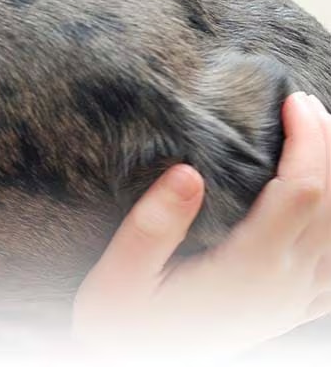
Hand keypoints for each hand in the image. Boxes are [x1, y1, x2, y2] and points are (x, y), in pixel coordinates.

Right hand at [73, 92, 330, 361]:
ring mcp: (293, 301)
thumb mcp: (119, 277)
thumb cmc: (121, 326)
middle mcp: (283, 285)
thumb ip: (151, 227)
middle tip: (306, 109)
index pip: (303, 191)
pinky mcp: (289, 311)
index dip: (308, 141)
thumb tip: (186, 171)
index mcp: (248, 270)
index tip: (291, 103)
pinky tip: (321, 209)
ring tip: (318, 142)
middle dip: (328, 147)